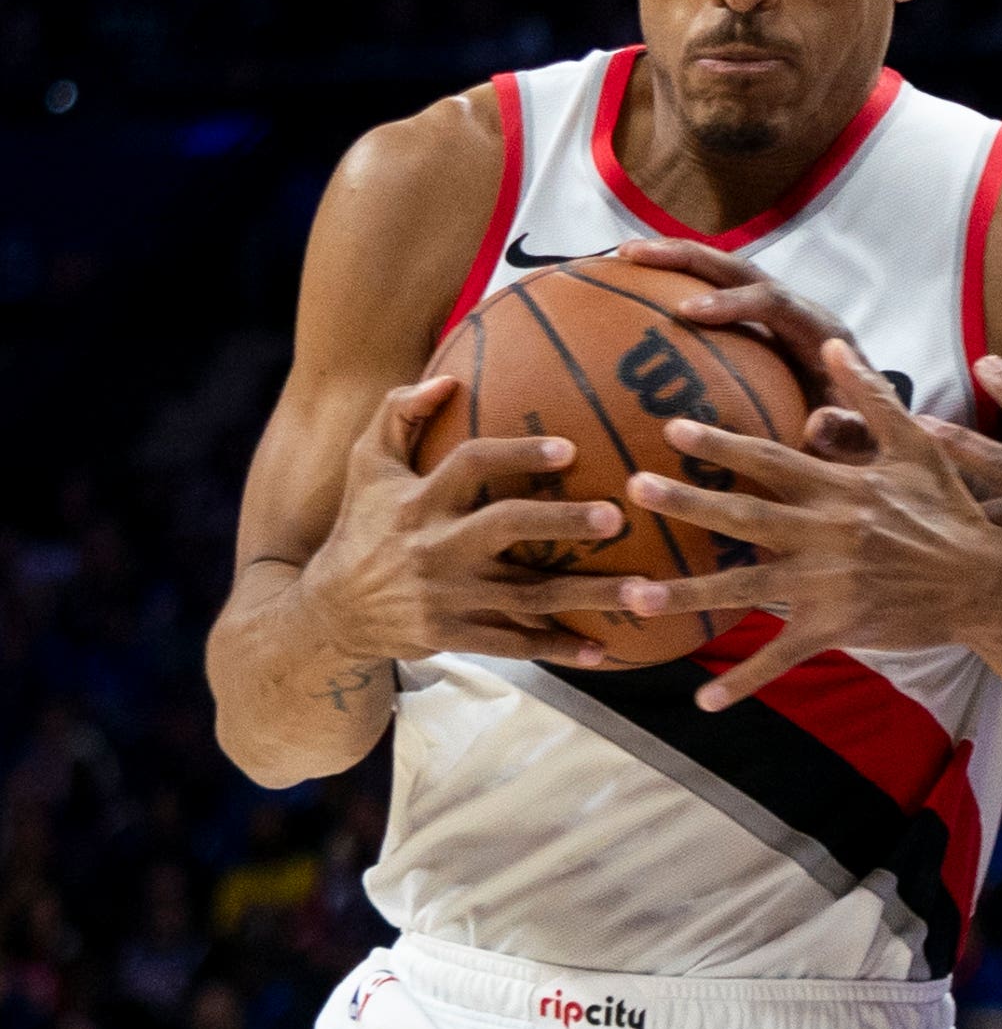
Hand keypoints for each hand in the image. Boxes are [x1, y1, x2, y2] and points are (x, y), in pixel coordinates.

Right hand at [300, 377, 631, 667]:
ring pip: (528, 596)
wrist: (330, 610)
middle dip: (563, 521)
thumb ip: (400, 415)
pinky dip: (558, 649)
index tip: (570, 448)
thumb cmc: (363, 526)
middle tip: (615, 517)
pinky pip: (514, 644)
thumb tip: (449, 379)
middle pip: (506, 527)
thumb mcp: (367, 467)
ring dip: (589, 595)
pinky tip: (603, 650)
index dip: (519, 454)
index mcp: (418, 500)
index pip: (472, 465)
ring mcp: (446, 595)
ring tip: (644, 590)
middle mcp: (434, 546)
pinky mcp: (452, 636)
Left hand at [611, 340, 1001, 707]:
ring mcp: (829, 584)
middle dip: (688, 502)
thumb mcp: (917, 446)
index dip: (722, 443)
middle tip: (634, 488)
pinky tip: (705, 700)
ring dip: (688, 593)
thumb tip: (831, 342)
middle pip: (746, 515)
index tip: (671, 429)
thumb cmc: (949, 510)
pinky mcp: (838, 626)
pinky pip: (783, 655)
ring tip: (635, 596)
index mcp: (840, 488)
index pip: (771, 459)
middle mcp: (828, 533)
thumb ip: (870, 396)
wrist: (986, 582)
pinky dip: (744, 680)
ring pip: (747, 587)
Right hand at [614, 239, 879, 462]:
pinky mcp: (754, 325)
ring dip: (672, 260)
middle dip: (687, 257)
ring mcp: (774, 313)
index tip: (686, 312)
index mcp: (821, 330)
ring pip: (719, 273)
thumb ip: (846, 434)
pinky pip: (709, 296)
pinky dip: (671, 288)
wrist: (872, 427)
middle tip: (632, 255)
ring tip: (618, 257)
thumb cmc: (862, 435)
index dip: (731, 303)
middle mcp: (796, 310)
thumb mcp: (860, 441)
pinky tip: (624, 294)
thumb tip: (817, 427)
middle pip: (739, 268)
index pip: (774, 302)